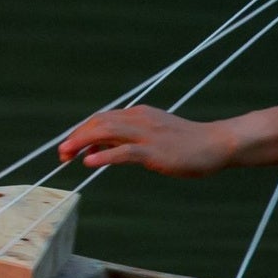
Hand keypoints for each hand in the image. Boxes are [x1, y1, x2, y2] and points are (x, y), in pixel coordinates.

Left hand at [59, 104, 237, 176]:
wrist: (215, 144)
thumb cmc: (185, 143)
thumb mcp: (151, 137)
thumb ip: (124, 141)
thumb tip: (97, 150)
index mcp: (138, 114)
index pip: (101, 119)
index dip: (81, 132)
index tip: (68, 147)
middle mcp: (139, 119)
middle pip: (99, 123)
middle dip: (76, 136)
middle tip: (61, 154)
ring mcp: (147, 134)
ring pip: (106, 132)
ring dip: (82, 142)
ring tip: (66, 155)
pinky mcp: (155, 151)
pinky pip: (124, 152)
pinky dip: (104, 156)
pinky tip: (89, 162)